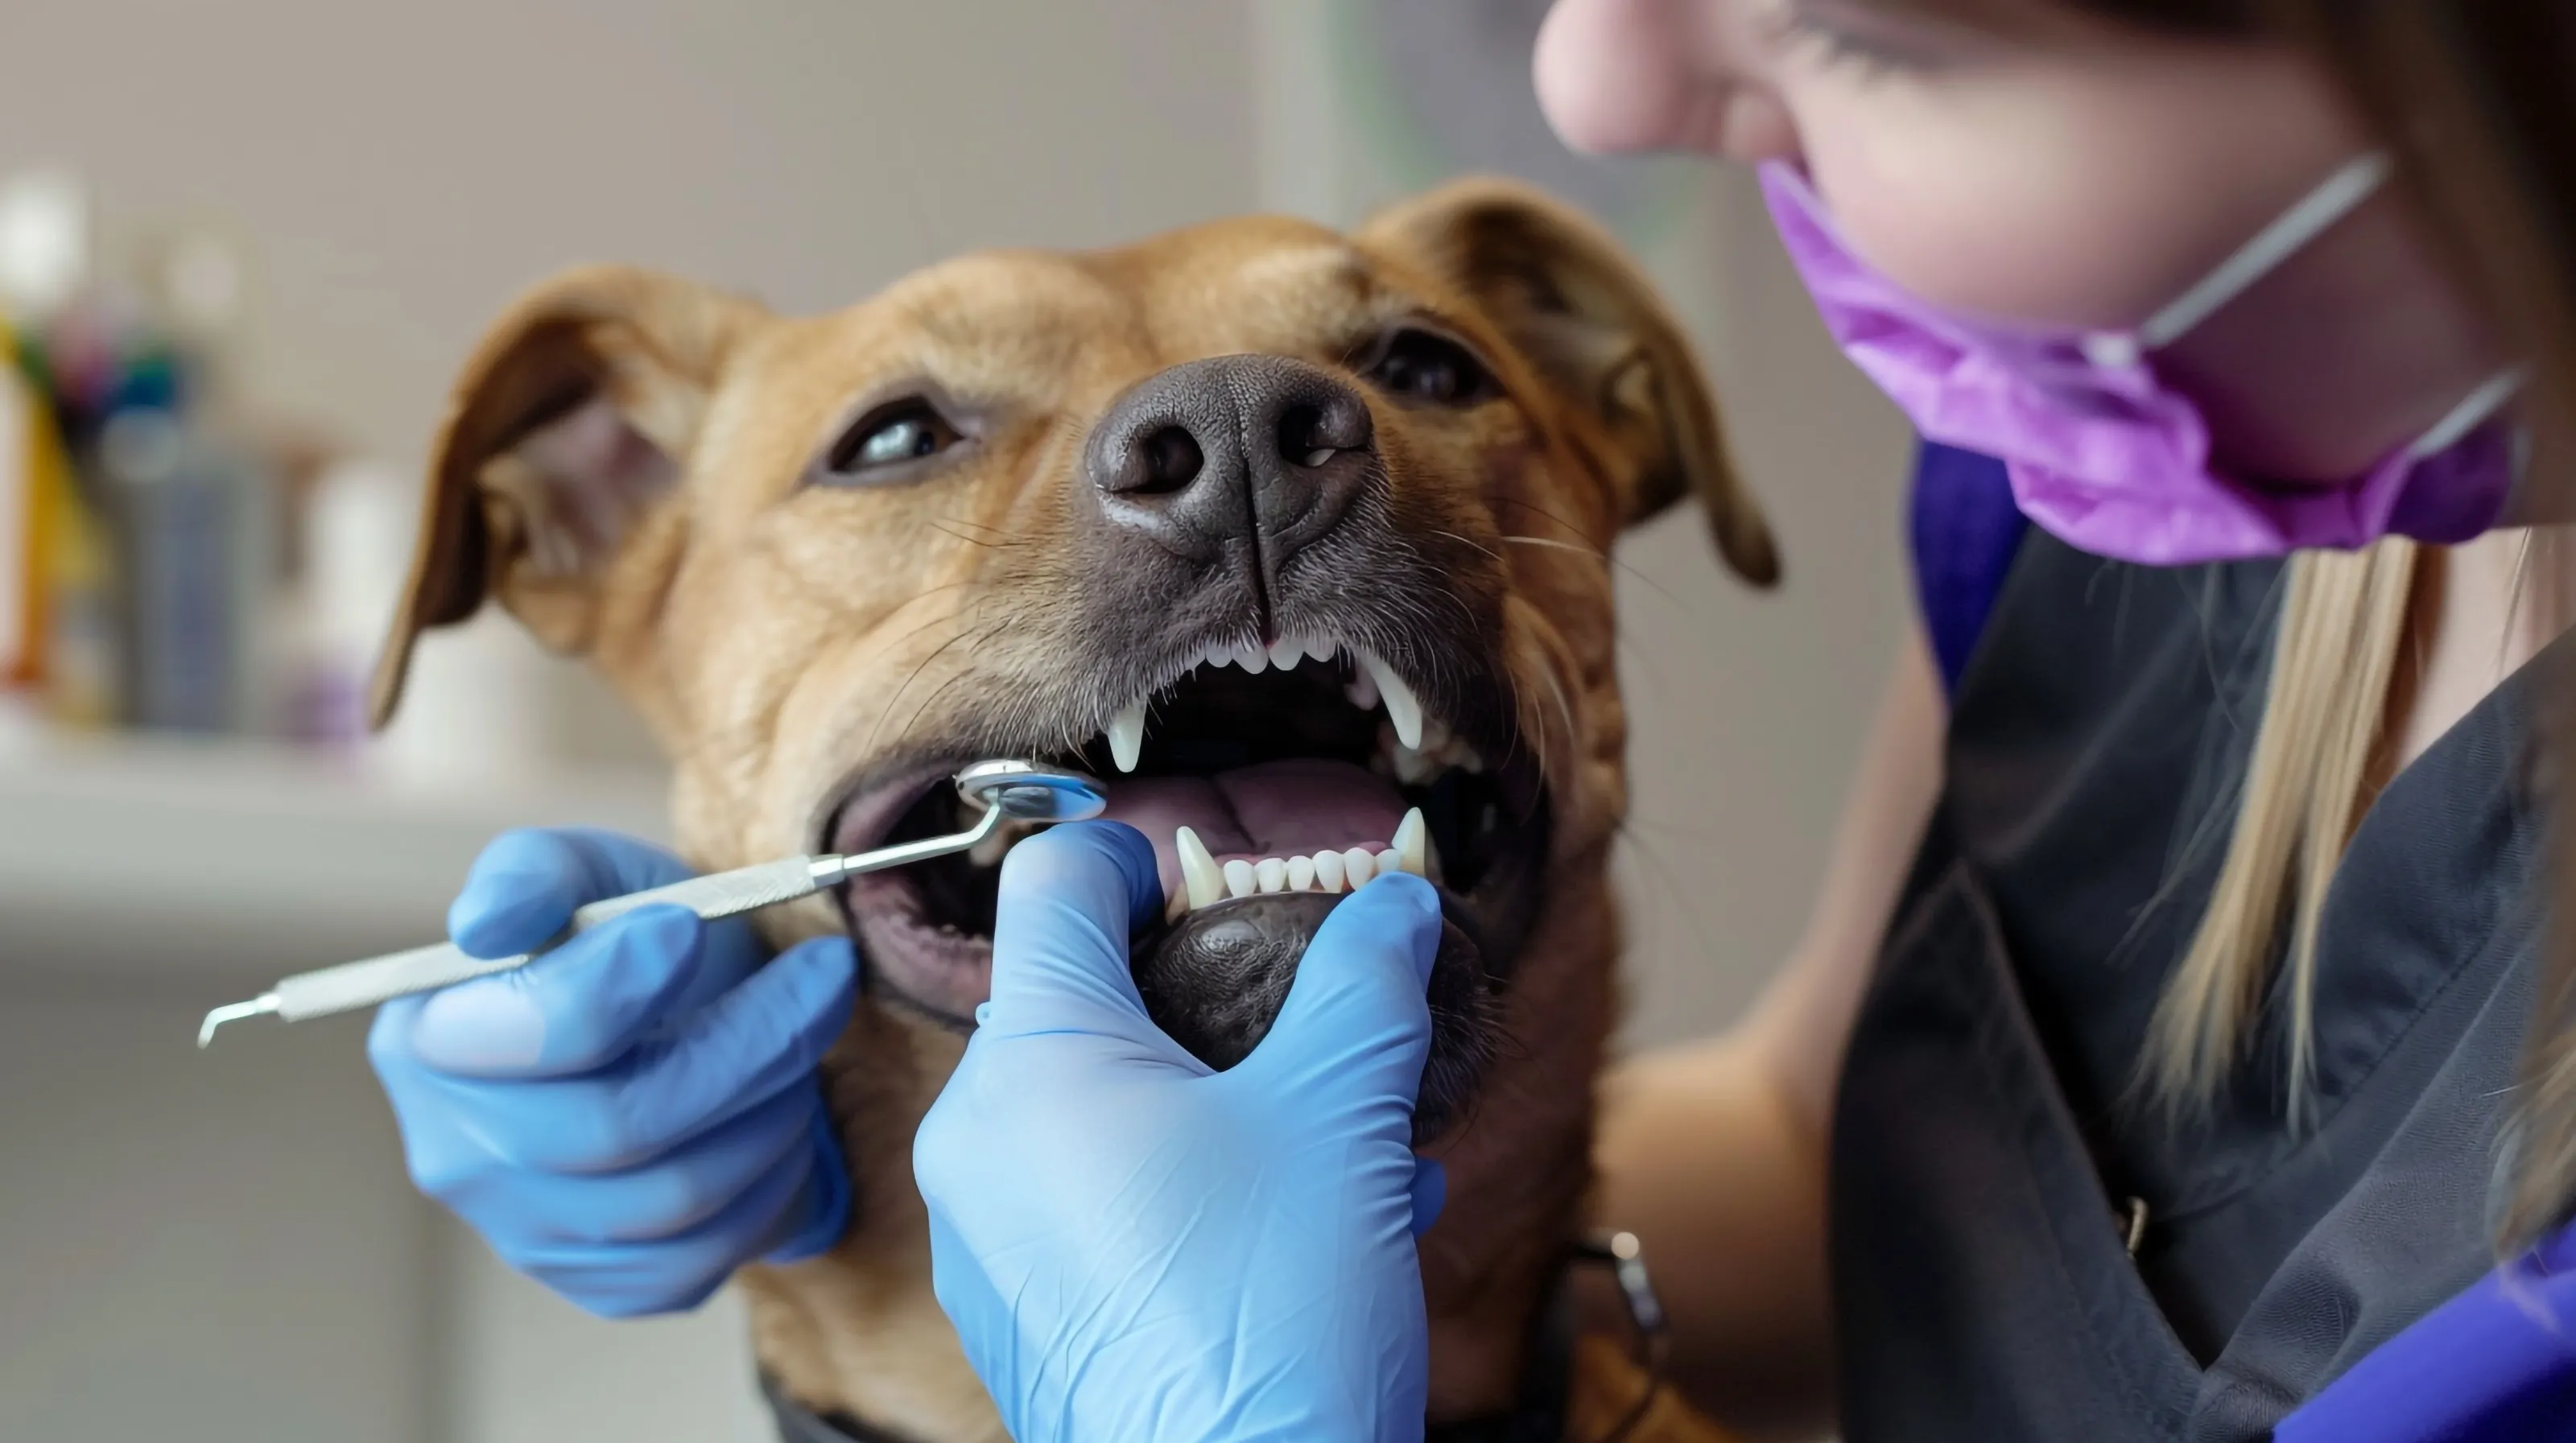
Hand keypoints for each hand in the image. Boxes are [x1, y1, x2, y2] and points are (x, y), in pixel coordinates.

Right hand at [368, 828, 858, 1317]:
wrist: (679, 1025)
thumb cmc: (624, 939)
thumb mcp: (581, 874)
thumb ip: (531, 873)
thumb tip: (486, 925)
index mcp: (429, 1041)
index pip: (532, 1032)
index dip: (621, 982)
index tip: (688, 928)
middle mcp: (458, 1152)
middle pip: (620, 1124)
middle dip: (750, 1042)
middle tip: (823, 976)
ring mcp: (524, 1231)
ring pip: (679, 1195)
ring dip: (773, 1107)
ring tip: (802, 1039)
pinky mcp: (598, 1282)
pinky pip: (707, 1254)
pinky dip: (770, 1179)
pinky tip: (775, 1113)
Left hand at [915, 821, 1446, 1442]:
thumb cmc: (1269, 1324)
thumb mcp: (1342, 1118)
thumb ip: (1367, 986)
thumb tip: (1395, 908)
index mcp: (1035, 1066)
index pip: (1057, 883)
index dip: (1146, 855)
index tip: (1219, 876)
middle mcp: (980, 1144)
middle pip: (1082, 999)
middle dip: (1211, 995)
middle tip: (1307, 1017)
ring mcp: (992, 1240)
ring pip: (1103, 1111)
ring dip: (1221, 1097)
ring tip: (1343, 1137)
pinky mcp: (1025, 1318)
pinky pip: (1101, 1206)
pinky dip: (1195, 1185)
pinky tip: (1312, 1223)